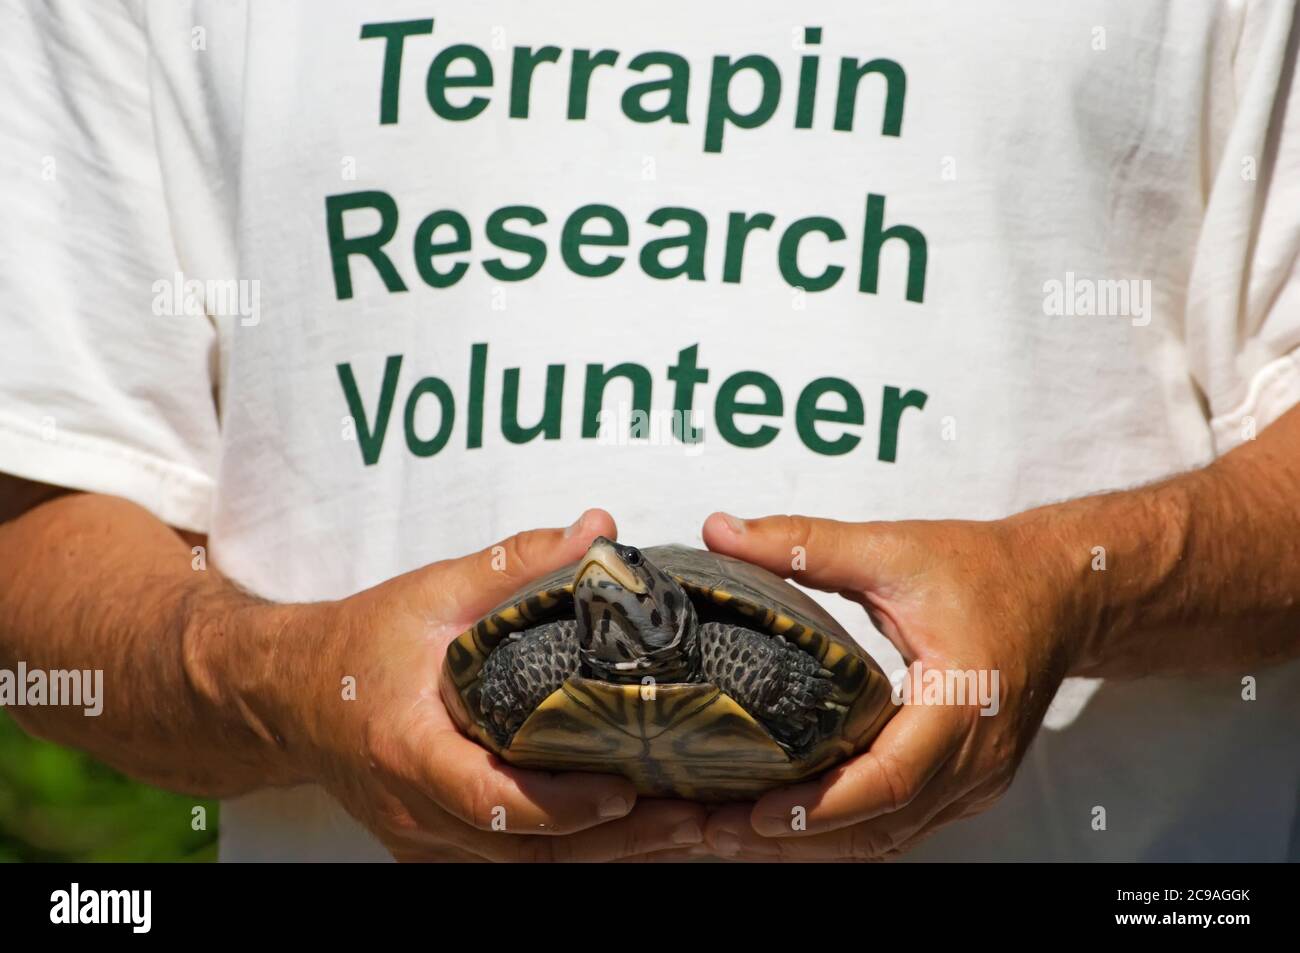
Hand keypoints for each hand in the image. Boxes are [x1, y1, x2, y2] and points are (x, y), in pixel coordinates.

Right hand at [235, 509, 706, 860]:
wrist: (286, 696)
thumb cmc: (357, 644)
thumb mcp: (432, 592)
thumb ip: (515, 562)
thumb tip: (599, 528)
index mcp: (408, 750)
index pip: (488, 799)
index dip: (560, 806)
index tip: (625, 789)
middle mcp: (417, 813)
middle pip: (525, 852)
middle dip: (614, 845)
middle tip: (694, 822)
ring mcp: (427, 839)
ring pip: (527, 867)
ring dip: (607, 855)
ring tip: (686, 831)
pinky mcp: (440, 845)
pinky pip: (514, 860)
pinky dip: (575, 850)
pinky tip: (635, 834)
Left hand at [698, 511, 1076, 860]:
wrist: (1061, 592)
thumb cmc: (983, 570)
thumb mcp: (892, 548)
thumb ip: (806, 543)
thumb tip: (718, 529)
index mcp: (962, 704)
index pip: (890, 780)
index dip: (820, 807)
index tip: (755, 813)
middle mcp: (974, 761)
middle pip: (880, 828)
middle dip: (795, 840)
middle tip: (714, 832)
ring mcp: (974, 781)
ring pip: (888, 838)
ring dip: (814, 846)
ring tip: (732, 835)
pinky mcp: (963, 783)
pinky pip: (900, 824)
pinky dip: (843, 832)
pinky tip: (787, 821)